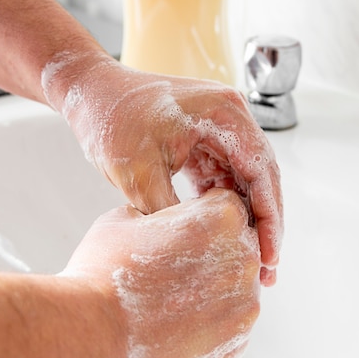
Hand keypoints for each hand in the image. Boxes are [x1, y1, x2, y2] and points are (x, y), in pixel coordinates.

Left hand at [42, 53, 282, 285]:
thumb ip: (171, 213)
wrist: (88, 91)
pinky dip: (225, 204)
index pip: (261, 171)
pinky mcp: (202, 139)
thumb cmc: (111, 118)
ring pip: (244, 179)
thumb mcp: (139, 173)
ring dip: (247, 216)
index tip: (269, 255)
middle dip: (265, 223)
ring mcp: (217, 127)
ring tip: (249, 257)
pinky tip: (224, 233)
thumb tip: (197, 251)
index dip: (270, 217)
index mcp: (224, 114)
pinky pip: (223, 175)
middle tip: (266, 267)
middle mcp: (229, 117)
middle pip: (260, 177)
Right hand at [62, 188, 260, 357]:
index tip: (176, 229)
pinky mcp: (237, 345)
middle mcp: (246, 259)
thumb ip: (159, 211)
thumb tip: (163, 221)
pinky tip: (174, 325)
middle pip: (238, 244)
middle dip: (212, 248)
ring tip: (168, 298)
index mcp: (223, 217)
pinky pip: (230, 324)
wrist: (96, 339)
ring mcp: (245, 307)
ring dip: (212, 287)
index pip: (226, 203)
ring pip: (237, 287)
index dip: (198, 212)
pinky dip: (209, 323)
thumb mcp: (126, 217)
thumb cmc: (105, 272)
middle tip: (171, 264)